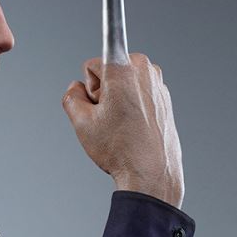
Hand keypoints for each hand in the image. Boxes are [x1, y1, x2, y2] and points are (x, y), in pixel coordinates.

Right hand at [62, 52, 183, 207]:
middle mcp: (144, 69)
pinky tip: (134, 128)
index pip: (92, 63)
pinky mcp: (165, 97)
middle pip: (110, 71)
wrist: (151, 173)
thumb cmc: (120, 149)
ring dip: (119, 99)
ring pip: (125, 82)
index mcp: (122, 69)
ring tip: (121, 126)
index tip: (97, 99)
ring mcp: (158, 83)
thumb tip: (76, 88)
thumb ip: (71, 96)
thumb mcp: (81, 123)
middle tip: (107, 119)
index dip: (89, 85)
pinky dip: (134, 107)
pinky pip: (140, 94)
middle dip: (104, 92)